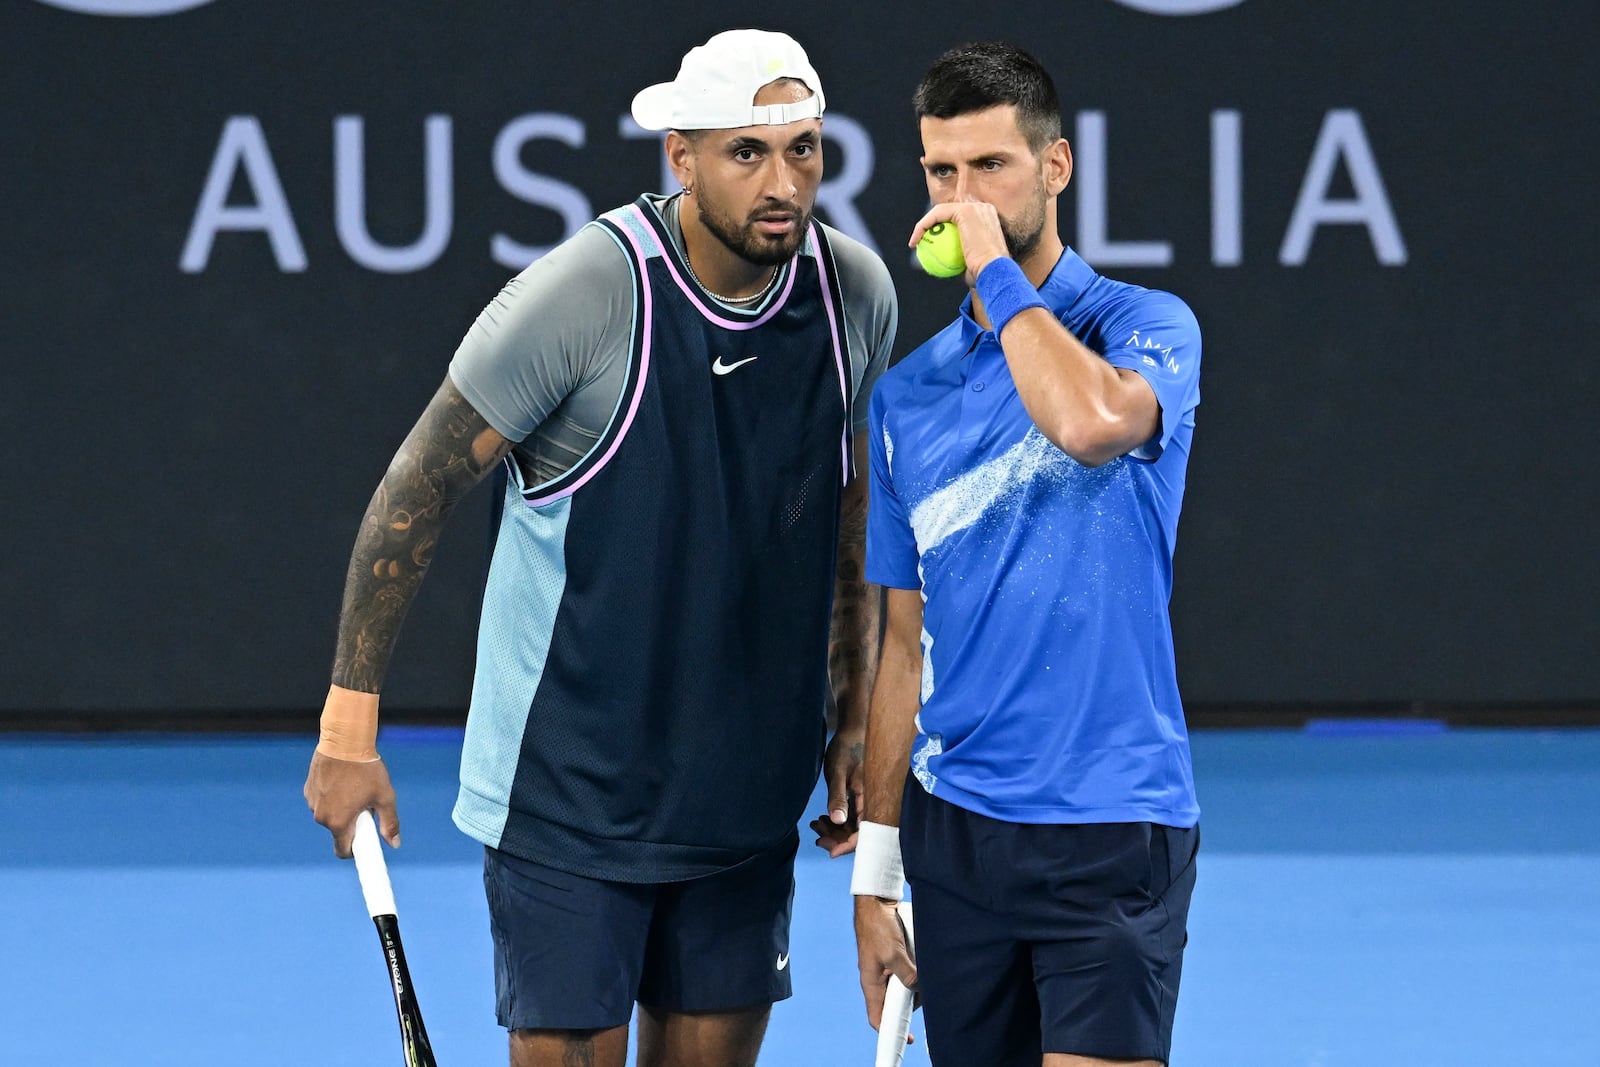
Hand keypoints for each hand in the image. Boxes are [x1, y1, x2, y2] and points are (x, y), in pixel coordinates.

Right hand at [303, 750, 399, 857]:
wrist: (345, 742)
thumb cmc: (367, 769)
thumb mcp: (385, 796)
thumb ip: (389, 823)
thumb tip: (394, 844)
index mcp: (339, 822)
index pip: (343, 851)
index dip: (355, 851)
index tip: (364, 843)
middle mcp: (321, 817)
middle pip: (338, 830)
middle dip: (351, 823)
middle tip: (365, 805)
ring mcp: (312, 803)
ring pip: (329, 815)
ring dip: (340, 809)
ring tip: (353, 788)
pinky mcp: (308, 790)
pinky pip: (321, 801)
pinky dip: (331, 797)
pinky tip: (341, 780)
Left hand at [809, 727, 864, 855]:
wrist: (852, 731)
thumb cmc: (846, 749)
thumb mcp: (838, 772)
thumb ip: (838, 797)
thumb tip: (838, 821)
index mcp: (869, 798)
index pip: (863, 832)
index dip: (848, 845)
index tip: (830, 851)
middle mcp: (870, 802)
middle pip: (858, 832)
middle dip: (838, 839)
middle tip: (817, 837)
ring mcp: (864, 800)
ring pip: (852, 825)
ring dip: (835, 830)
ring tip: (816, 825)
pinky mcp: (859, 797)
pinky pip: (850, 816)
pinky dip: (836, 821)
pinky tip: (821, 819)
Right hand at [854, 896, 918, 1033]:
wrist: (876, 902)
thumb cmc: (878, 927)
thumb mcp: (894, 954)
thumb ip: (907, 974)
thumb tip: (919, 989)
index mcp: (871, 983)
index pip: (877, 1016)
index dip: (891, 1030)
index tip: (909, 1039)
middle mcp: (877, 979)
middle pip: (893, 1003)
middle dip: (910, 1004)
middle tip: (927, 999)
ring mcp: (885, 968)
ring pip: (902, 987)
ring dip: (915, 985)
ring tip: (928, 979)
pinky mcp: (892, 958)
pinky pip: (905, 972)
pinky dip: (916, 973)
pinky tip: (925, 967)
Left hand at [908, 198, 1009, 285]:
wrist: (994, 272)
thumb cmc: (984, 274)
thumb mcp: (969, 266)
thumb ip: (957, 258)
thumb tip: (942, 263)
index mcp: (985, 219)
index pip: (956, 219)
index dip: (940, 228)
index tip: (928, 244)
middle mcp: (981, 208)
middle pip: (947, 212)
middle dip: (930, 224)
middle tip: (919, 242)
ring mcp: (974, 207)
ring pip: (940, 212)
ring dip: (923, 226)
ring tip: (914, 242)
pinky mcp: (965, 210)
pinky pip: (937, 216)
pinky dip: (923, 227)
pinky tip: (915, 241)